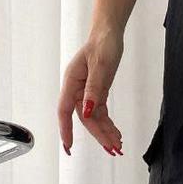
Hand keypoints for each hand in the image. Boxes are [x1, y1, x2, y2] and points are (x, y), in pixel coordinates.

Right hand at [57, 22, 124, 156]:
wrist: (109, 34)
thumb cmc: (102, 44)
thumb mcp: (100, 66)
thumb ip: (94, 89)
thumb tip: (86, 111)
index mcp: (72, 82)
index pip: (65, 111)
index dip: (66, 129)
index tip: (69, 146)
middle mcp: (77, 90)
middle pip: (85, 119)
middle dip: (98, 135)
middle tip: (112, 149)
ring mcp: (86, 93)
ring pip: (94, 119)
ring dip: (105, 133)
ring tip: (117, 146)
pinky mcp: (97, 93)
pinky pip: (101, 113)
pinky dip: (109, 124)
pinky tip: (116, 134)